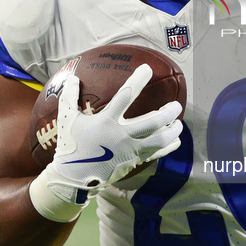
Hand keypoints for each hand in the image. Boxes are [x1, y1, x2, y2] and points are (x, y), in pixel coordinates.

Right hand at [52, 64, 182, 189]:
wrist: (73, 177)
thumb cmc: (70, 145)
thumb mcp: (67, 119)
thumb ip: (69, 97)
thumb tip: (72, 77)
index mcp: (106, 122)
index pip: (125, 96)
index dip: (138, 80)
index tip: (147, 68)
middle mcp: (121, 136)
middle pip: (153, 122)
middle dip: (168, 113)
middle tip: (176, 105)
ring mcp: (129, 150)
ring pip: (159, 140)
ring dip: (172, 130)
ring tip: (178, 123)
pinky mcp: (133, 161)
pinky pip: (155, 153)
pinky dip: (168, 147)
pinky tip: (176, 140)